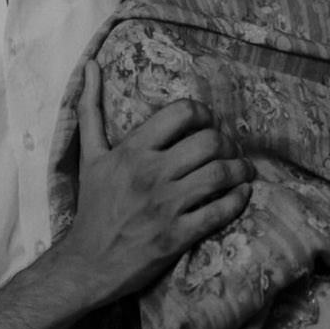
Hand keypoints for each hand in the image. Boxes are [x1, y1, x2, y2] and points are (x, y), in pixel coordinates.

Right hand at [56, 62, 252, 305]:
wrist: (87, 263)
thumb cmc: (92, 207)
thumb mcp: (89, 156)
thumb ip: (90, 110)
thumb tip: (90, 65)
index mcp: (131, 150)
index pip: (183, 112)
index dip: (204, 114)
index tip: (207, 125)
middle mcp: (150, 174)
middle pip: (210, 141)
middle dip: (229, 143)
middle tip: (230, 150)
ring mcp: (166, 206)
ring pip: (221, 174)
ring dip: (240, 170)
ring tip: (242, 171)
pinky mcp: (178, 235)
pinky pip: (221, 210)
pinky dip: (238, 199)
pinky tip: (239, 195)